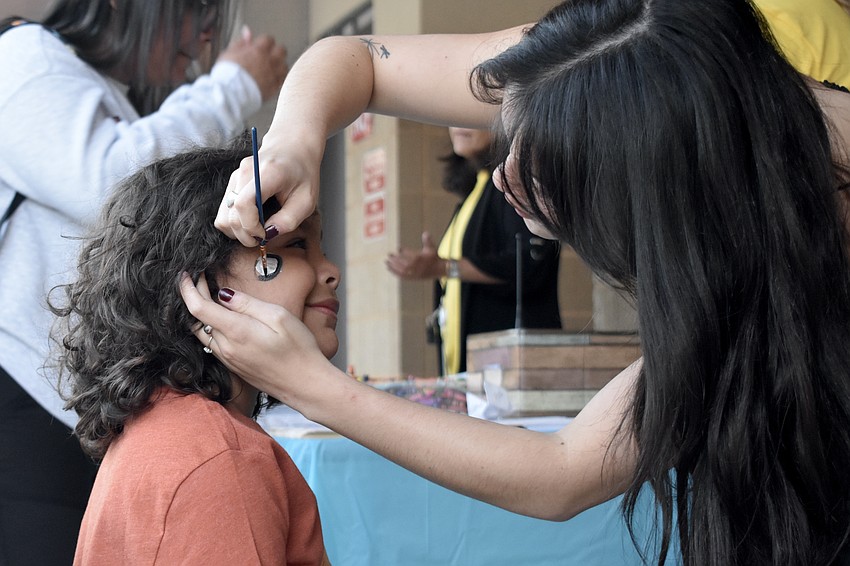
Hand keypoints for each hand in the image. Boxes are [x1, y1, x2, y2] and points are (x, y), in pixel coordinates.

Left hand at [179, 273, 331, 402]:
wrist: (306, 385)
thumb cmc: (299, 349)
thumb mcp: (279, 317)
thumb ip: (248, 304)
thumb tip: (223, 294)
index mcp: (236, 331)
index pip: (198, 308)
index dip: (188, 289)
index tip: (187, 274)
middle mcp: (226, 348)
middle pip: (197, 319)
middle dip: (196, 296)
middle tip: (203, 279)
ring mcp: (229, 360)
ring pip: (203, 333)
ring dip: (202, 313)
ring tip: (211, 296)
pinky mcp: (234, 367)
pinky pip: (213, 344)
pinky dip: (211, 327)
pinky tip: (224, 318)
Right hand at [215, 135, 323, 244]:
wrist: (293, 147)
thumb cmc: (303, 173)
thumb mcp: (306, 200)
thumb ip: (288, 220)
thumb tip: (268, 235)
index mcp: (267, 174)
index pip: (244, 204)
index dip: (251, 227)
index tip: (264, 234)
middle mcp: (245, 173)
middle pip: (230, 215)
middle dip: (246, 234)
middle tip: (263, 237)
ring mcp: (235, 176)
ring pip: (223, 216)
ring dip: (238, 230)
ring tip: (257, 230)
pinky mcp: (232, 182)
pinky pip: (224, 211)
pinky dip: (235, 222)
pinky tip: (252, 221)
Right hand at [218, 26, 287, 100]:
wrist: (231, 94)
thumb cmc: (227, 74)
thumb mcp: (230, 53)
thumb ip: (241, 42)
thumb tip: (247, 31)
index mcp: (258, 50)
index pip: (269, 39)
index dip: (264, 42)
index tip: (260, 46)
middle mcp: (269, 61)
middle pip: (281, 50)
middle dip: (276, 51)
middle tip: (268, 56)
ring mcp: (274, 75)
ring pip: (285, 65)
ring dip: (279, 65)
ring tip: (271, 68)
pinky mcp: (275, 88)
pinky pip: (283, 80)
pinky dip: (280, 78)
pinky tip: (273, 79)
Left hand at [386, 231, 442, 279]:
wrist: (439, 269)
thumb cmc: (434, 257)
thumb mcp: (431, 248)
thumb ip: (427, 241)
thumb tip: (425, 233)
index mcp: (419, 258)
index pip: (408, 254)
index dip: (402, 251)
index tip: (398, 248)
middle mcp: (415, 266)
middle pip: (402, 262)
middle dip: (395, 259)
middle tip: (388, 255)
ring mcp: (413, 273)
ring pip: (401, 270)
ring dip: (393, 266)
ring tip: (386, 263)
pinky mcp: (412, 277)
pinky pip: (402, 276)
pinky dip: (395, 273)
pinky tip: (389, 269)